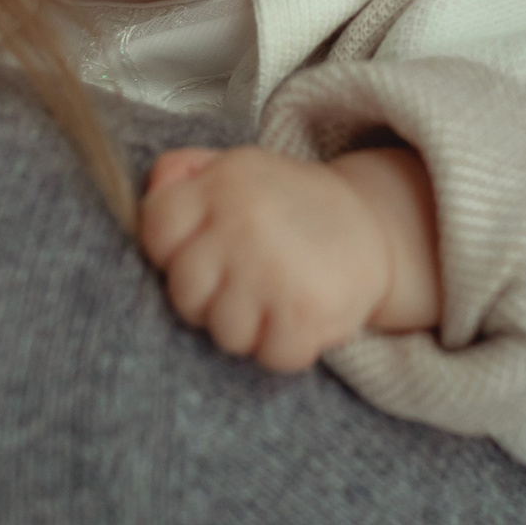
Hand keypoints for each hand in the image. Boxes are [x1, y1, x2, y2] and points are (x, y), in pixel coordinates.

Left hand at [138, 144, 441, 372]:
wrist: (375, 223)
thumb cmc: (290, 204)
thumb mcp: (238, 168)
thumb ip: (183, 173)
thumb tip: (150, 191)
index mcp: (223, 183)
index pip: (156, 229)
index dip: (170, 252)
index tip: (201, 252)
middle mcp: (244, 222)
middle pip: (184, 293)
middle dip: (208, 299)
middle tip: (241, 284)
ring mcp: (275, 269)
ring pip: (224, 333)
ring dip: (248, 327)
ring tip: (272, 299)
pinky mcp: (308, 311)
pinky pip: (270, 356)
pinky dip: (285, 348)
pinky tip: (297, 319)